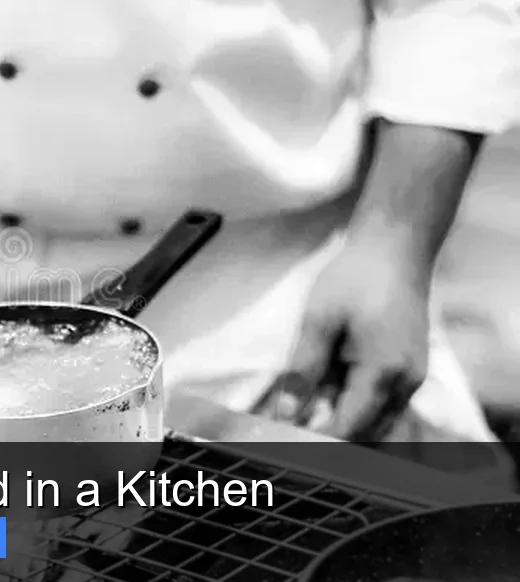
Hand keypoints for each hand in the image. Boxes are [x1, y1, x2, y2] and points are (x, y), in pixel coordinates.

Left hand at [274, 239, 431, 441]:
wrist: (396, 250)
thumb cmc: (354, 279)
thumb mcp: (318, 321)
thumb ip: (303, 371)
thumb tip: (286, 415)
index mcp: (383, 374)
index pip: (347, 429)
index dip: (313, 442)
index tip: (280, 443)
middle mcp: (405, 385)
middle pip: (364, 435)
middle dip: (326, 438)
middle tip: (284, 432)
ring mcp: (412, 380)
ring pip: (375, 424)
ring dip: (341, 424)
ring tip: (302, 412)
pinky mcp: (409, 372)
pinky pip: (382, 407)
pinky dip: (354, 408)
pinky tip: (326, 394)